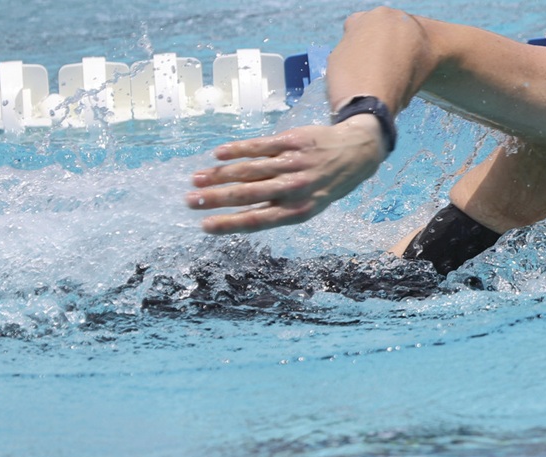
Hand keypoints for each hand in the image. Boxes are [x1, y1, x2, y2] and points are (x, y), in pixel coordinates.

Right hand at [187, 116, 388, 233]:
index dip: (229, 224)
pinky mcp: (292, 141)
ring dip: (219, 175)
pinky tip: (218, 155)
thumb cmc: (323, 185)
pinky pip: (259, 146)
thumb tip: (232, 215)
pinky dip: (237, 150)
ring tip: (196, 179)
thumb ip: (274, 210)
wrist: (355, 153)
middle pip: (248, 195)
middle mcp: (296, 188)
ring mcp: (293, 163)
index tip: (204, 225)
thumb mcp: (307, 206)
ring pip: (250, 170)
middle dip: (216, 199)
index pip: (257, 220)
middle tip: (190, 200)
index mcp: (298, 211)